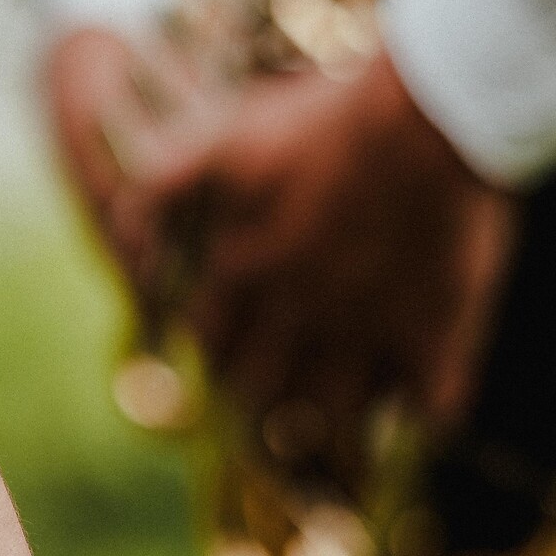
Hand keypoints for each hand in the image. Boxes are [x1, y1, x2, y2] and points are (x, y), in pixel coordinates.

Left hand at [47, 28, 516, 448]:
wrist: (421, 117)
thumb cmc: (321, 119)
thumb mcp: (222, 138)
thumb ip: (162, 186)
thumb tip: (120, 232)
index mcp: (245, 272)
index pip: (209, 340)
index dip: (213, 351)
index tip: (219, 358)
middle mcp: (298, 317)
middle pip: (264, 392)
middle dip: (261, 406)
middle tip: (269, 416)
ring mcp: (367, 334)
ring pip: (337, 416)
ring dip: (333, 427)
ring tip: (339, 437)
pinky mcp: (435, 334)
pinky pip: (433, 405)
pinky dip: (428, 416)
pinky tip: (426, 418)